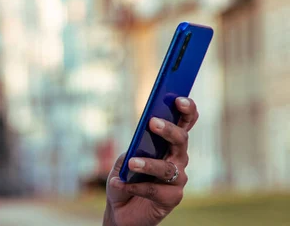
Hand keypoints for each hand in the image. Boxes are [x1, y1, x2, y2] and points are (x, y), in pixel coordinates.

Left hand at [103, 97, 198, 225]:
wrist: (121, 209)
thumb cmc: (125, 177)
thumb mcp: (125, 157)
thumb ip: (135, 147)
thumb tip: (140, 141)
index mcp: (169, 144)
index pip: (185, 123)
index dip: (187, 110)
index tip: (178, 99)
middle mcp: (178, 159)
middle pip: (181, 140)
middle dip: (169, 130)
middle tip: (152, 122)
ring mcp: (177, 179)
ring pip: (168, 167)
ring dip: (148, 164)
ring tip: (131, 163)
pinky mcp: (172, 198)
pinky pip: (156, 190)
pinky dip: (136, 186)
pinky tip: (122, 184)